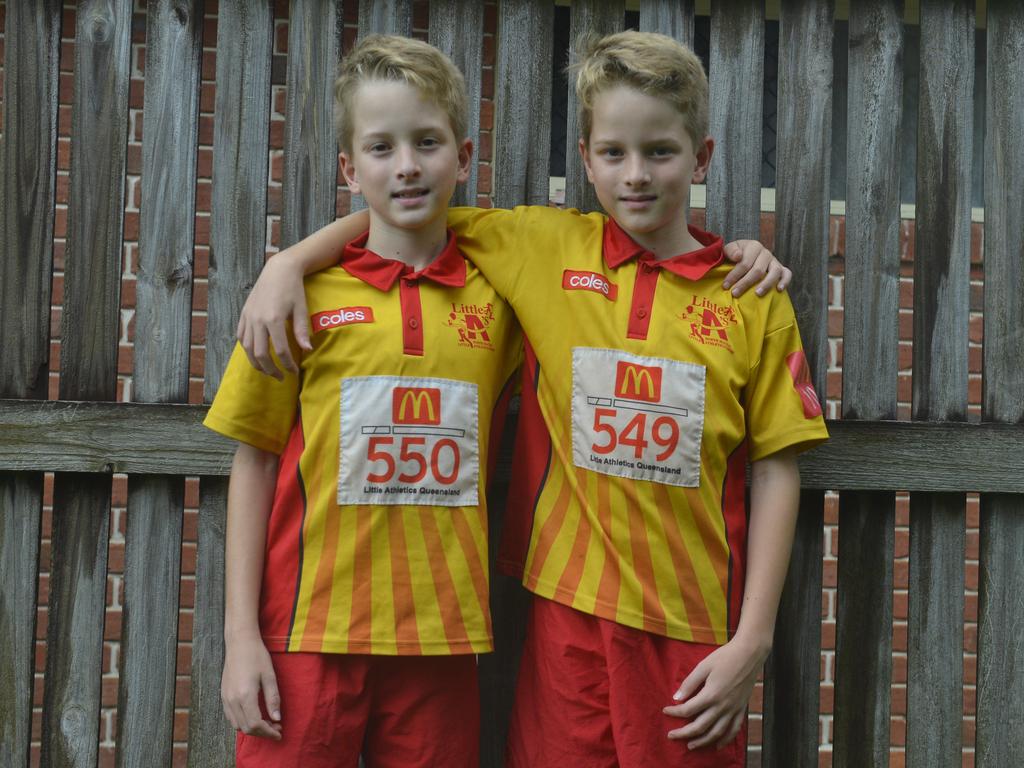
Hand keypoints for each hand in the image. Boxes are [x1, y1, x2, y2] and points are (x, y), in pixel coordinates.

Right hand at [221, 635, 282, 739]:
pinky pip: (231, 717)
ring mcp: (225, 698)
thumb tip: (277, 718)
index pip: (256, 724)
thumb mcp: (269, 676)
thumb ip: (273, 698)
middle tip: (276, 727)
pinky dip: (243, 721)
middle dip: (262, 732)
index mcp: (245, 695)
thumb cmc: (257, 656)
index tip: (280, 732)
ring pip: (237, 725)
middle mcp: (232, 700)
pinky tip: (254, 715)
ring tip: (267, 721)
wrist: (239, 642)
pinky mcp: (223, 695)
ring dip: (252, 728)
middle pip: (246, 728)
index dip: (269, 732)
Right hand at [236, 255, 310, 378]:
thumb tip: (307, 351)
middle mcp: (258, 320)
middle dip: (270, 369)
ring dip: (257, 363)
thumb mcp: (301, 309)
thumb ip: (302, 331)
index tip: (294, 372)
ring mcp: (248, 317)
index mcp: (274, 319)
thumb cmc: (293, 289)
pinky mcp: (244, 314)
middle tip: (280, 377)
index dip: (287, 364)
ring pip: (247, 348)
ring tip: (268, 370)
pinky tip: (255, 354)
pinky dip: (247, 349)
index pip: (280, 350)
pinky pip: (241, 336)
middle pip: (260, 354)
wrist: (278, 270)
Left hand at [662, 634, 768, 750]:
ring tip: (691, 746)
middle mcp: (722, 706)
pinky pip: (734, 730)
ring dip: (702, 741)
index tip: (665, 710)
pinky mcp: (742, 709)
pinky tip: (717, 745)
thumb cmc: (724, 657)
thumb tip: (676, 697)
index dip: (674, 712)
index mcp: (711, 694)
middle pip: (700, 726)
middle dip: (684, 733)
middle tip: (672, 735)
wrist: (749, 654)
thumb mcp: (703, 666)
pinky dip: (725, 740)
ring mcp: (734, 709)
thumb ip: (689, 683)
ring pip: (716, 733)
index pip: (688, 710)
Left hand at [722, 240, 791, 296]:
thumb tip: (738, 256)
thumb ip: (731, 251)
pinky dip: (785, 281)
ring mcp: (775, 261)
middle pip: (758, 269)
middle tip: (735, 293)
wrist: (744, 254)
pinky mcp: (781, 268)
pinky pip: (787, 274)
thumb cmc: (735, 255)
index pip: (745, 263)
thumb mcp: (729, 249)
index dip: (734, 275)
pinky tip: (779, 290)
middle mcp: (766, 253)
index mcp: (754, 246)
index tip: (725, 286)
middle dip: (745, 283)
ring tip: (757, 294)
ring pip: (774, 272)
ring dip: (766, 284)